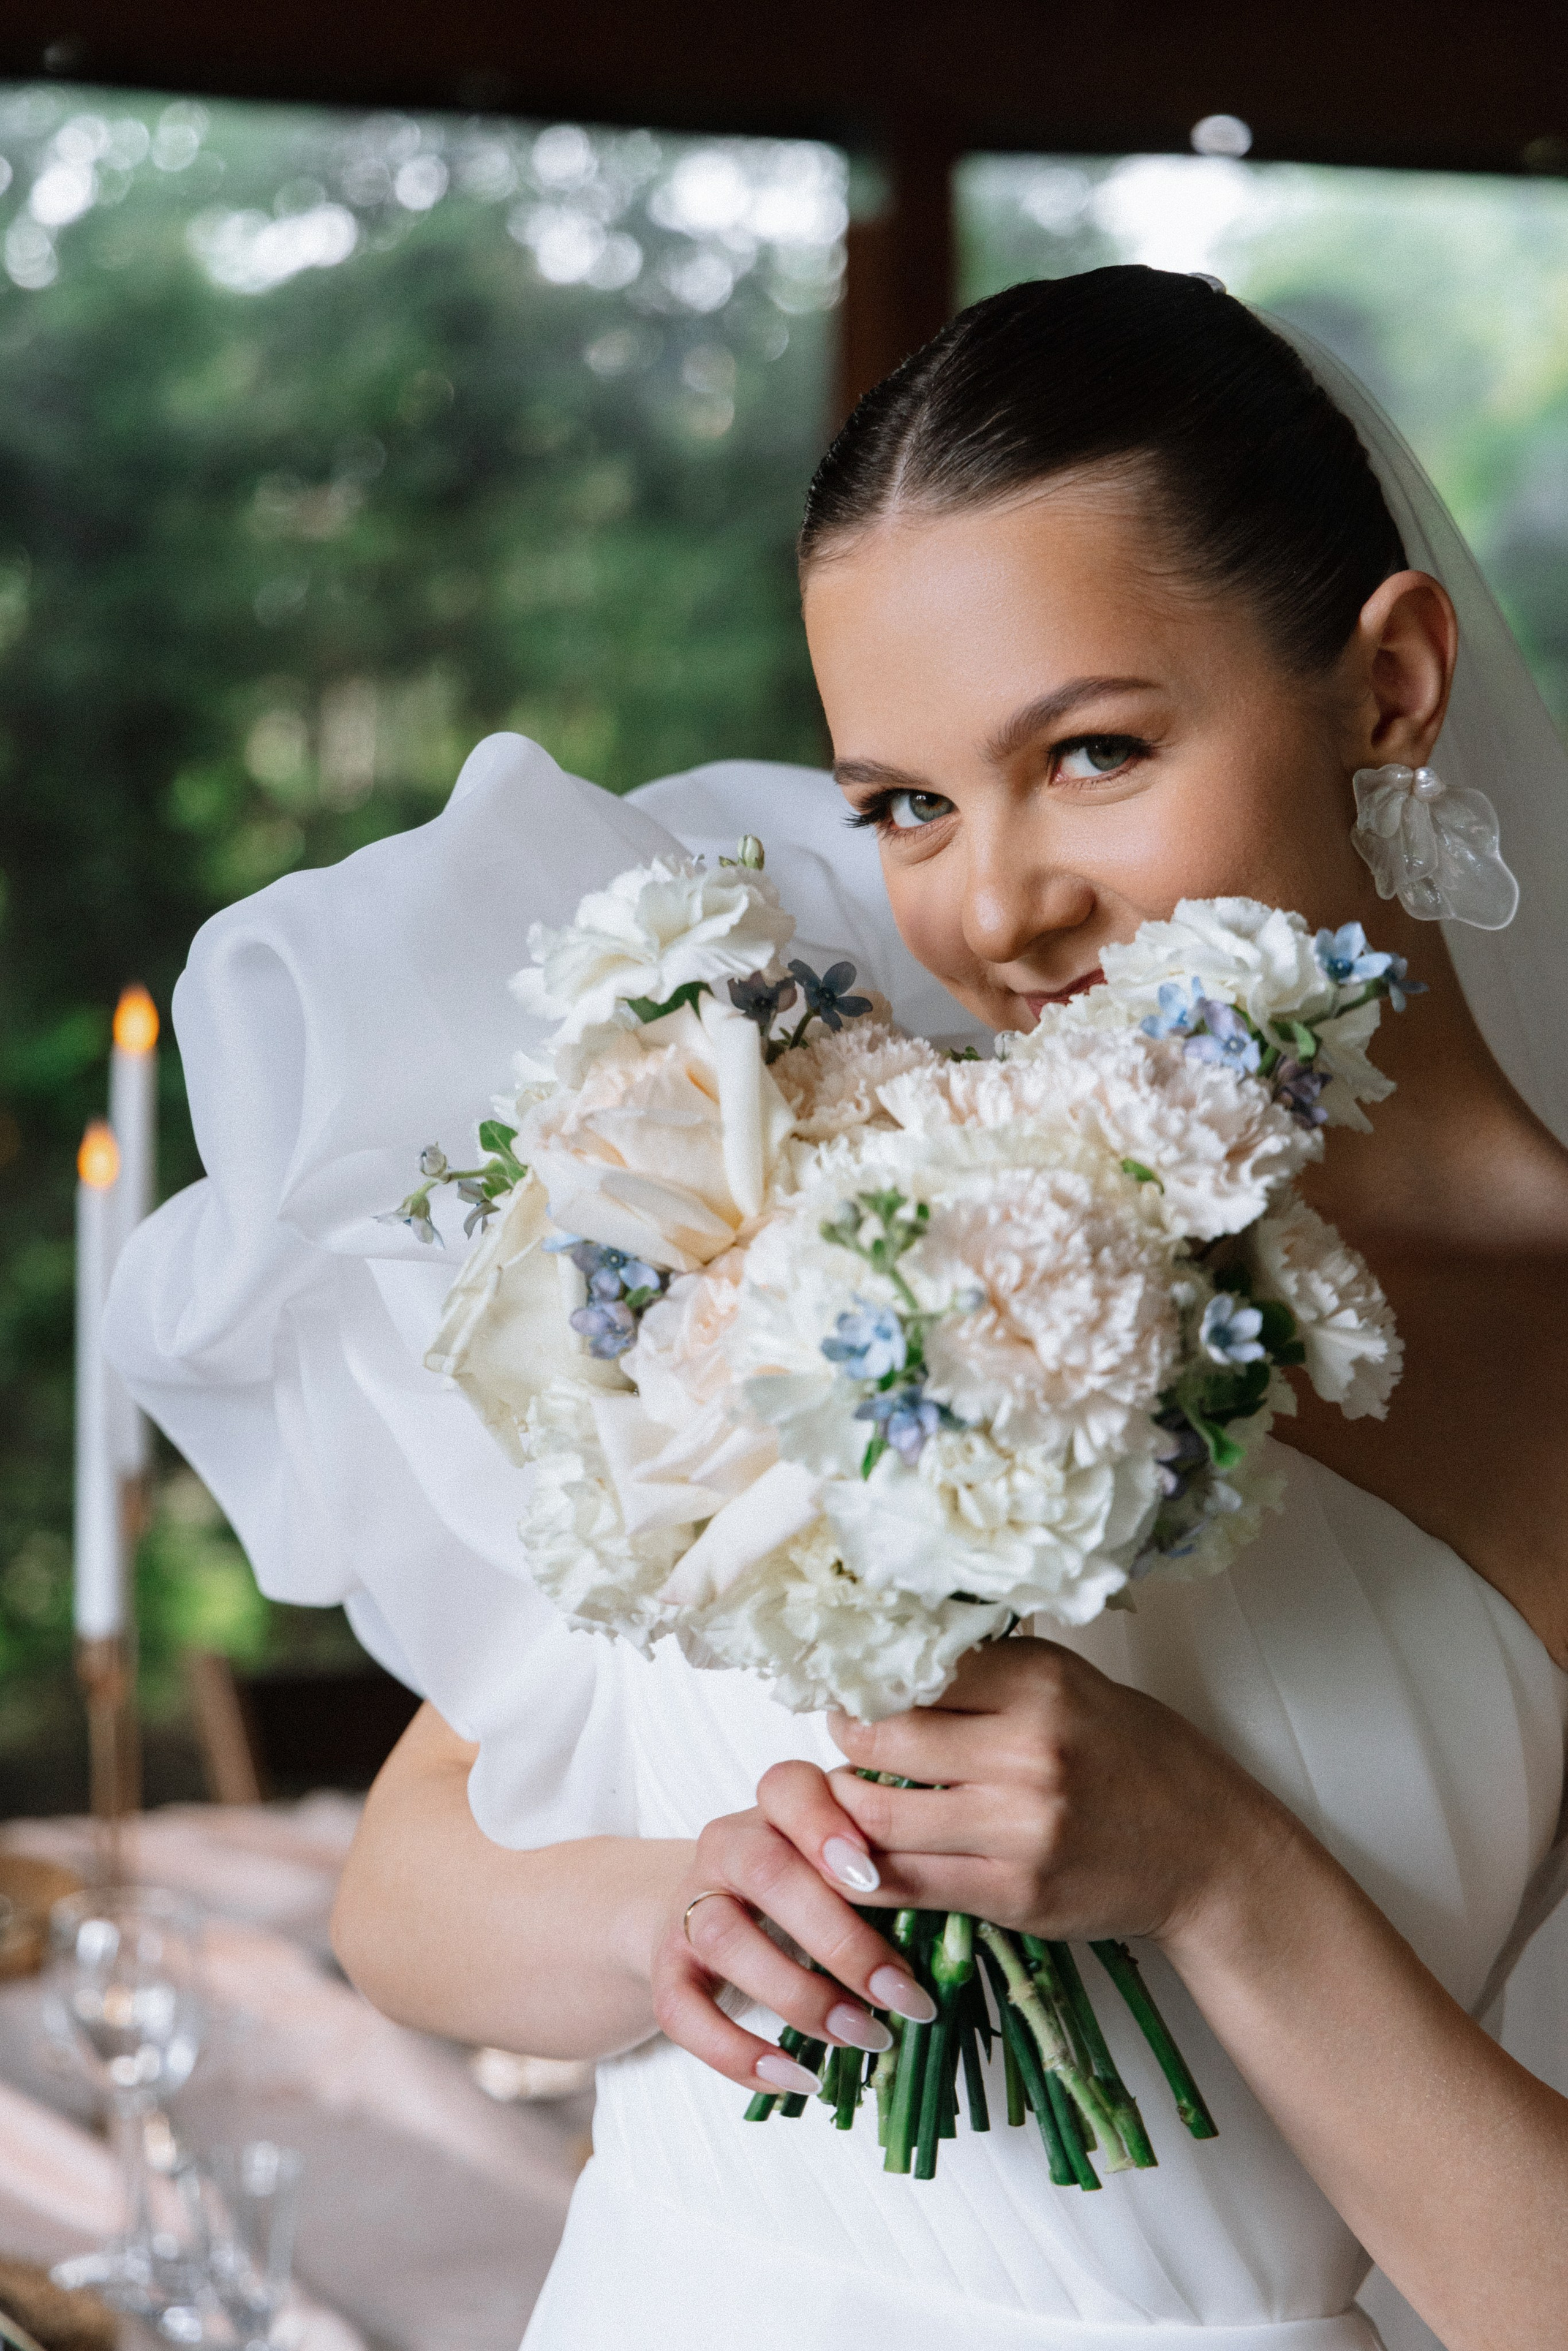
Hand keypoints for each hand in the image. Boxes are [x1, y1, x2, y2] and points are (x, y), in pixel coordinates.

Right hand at [648, 1793, 939, 2098]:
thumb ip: (889, 1866)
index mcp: (777, 1807)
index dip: (828, 1827)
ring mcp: (691, 1904)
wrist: (710, 1911)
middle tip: (903, 1994)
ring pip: (726, 1939)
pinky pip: (684, 2010)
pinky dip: (736, 2052)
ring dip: (801, 1996)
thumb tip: (967, 1906)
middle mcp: (727, 1845)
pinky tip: (795, 2077)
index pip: (789, 1788)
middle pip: (767, 1871)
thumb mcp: (844, 1862)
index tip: (876, 1877)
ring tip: (864, 2036)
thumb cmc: (807, 1884)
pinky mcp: (668, 1967)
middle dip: (840, 1938)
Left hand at [814, 1637, 1283, 1951]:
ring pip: (881, 1816)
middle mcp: (1030, 1748)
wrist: (1207, 1850)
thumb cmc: (1133, 1759)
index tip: (854, 1690)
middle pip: (883, 1739)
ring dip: (844, 1810)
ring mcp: (1023, 1826)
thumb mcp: (1070, 1686)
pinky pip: (909, 1882)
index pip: (912, 1669)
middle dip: (845, 1742)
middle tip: (843, 1743)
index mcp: (1039, 1680)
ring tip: (846, 1798)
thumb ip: (988, 1675)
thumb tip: (887, 1665)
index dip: (868, 1682)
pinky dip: (868, 1872)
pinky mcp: (1018, 1893)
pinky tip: (860, 1858)